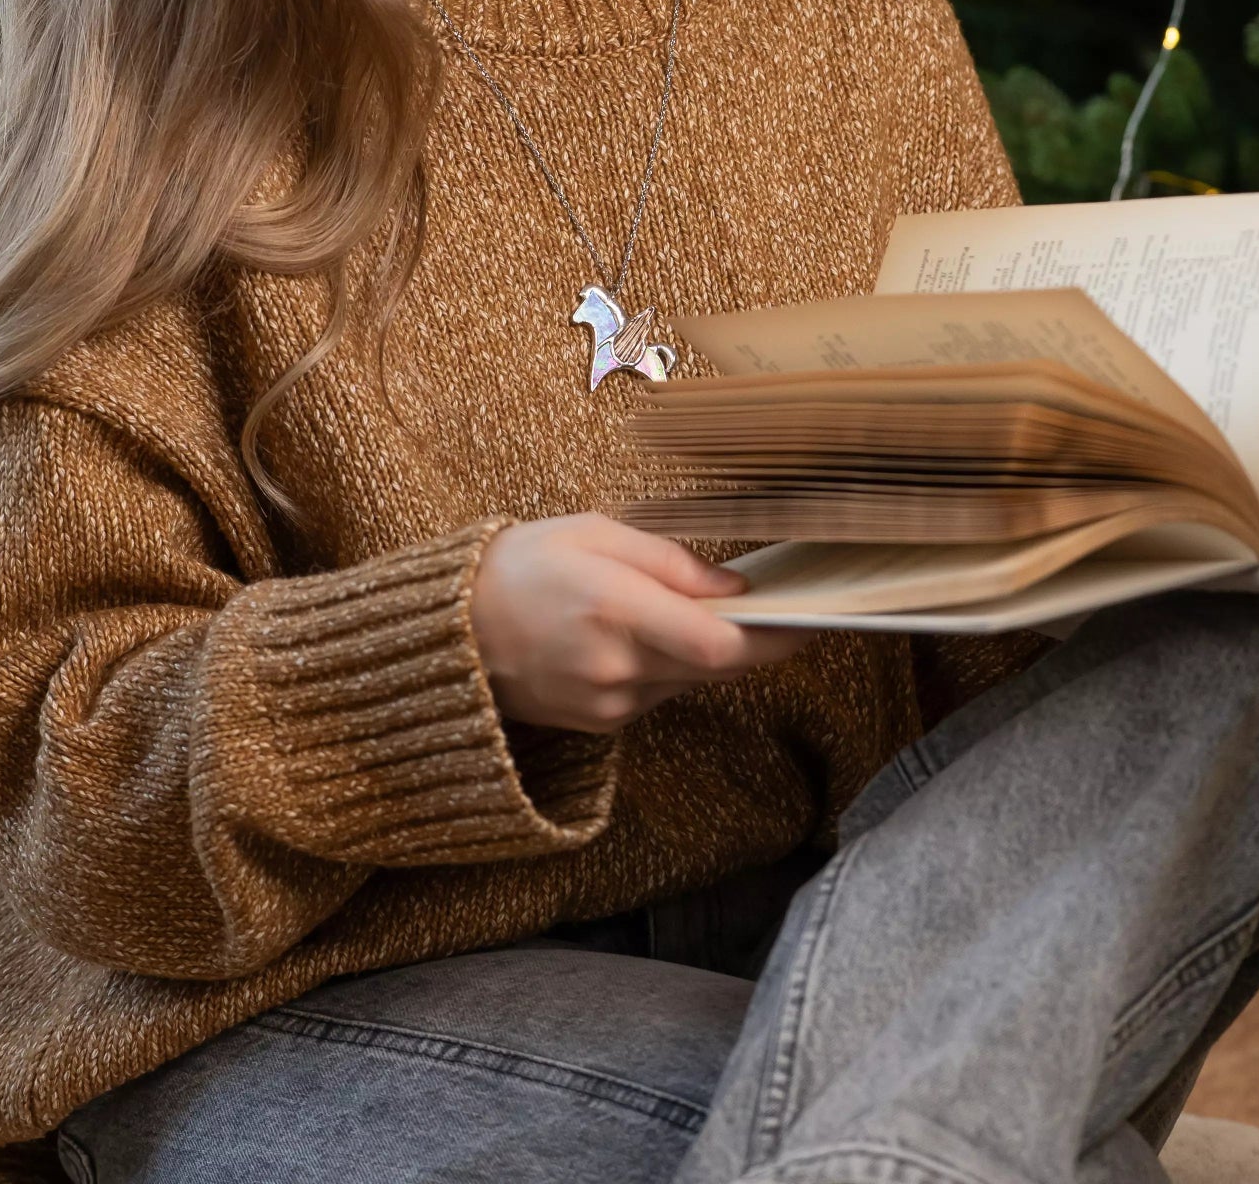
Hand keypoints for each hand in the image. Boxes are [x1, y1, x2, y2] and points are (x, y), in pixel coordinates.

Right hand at [470, 510, 815, 733]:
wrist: (452, 628)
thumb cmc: (524, 564)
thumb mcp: (597, 534)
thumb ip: (672, 562)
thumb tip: (735, 589)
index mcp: (616, 609)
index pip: (720, 645)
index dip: (773, 637)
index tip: (806, 618)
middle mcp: (616, 667)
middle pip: (717, 667)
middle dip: (753, 640)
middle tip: (781, 609)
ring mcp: (608, 703)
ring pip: (690, 680)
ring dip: (705, 651)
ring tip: (701, 610)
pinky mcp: (600, 724)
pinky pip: (659, 694)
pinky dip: (669, 666)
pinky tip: (651, 635)